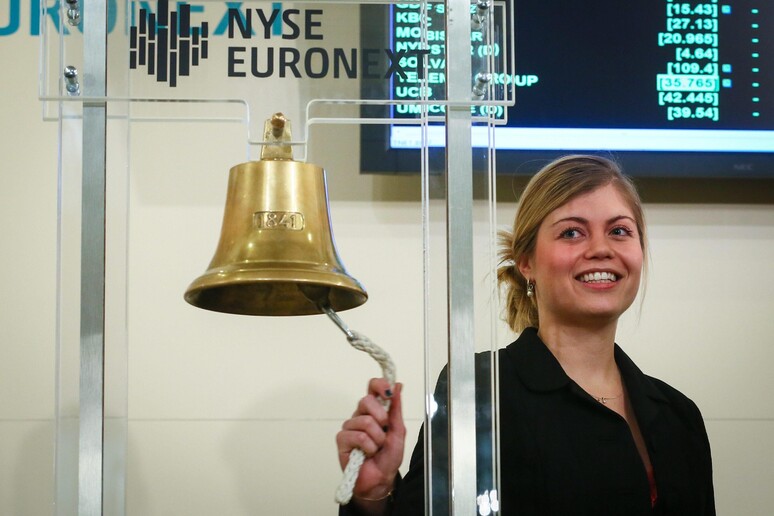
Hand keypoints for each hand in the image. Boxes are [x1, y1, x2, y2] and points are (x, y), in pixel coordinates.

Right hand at [336, 378, 405, 500]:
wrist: (381, 479)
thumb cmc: (388, 457)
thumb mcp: (398, 432)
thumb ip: (396, 409)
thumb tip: (398, 386)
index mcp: (374, 410)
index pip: (372, 388)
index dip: (379, 385)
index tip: (388, 391)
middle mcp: (360, 415)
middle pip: (366, 400)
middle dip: (381, 417)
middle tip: (384, 432)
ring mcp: (350, 427)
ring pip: (365, 421)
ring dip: (377, 438)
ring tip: (376, 448)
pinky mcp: (342, 439)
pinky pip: (358, 436)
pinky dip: (368, 447)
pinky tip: (367, 453)